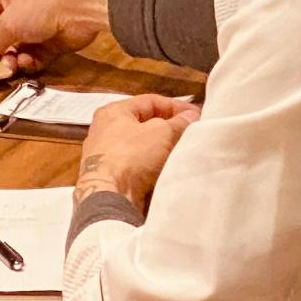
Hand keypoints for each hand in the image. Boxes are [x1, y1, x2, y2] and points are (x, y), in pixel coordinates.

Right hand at [0, 0, 114, 69]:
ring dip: (11, 58)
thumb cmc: (46, 0)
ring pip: (16, 47)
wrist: (83, 7)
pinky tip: (28, 62)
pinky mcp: (54, 39)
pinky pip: (35, 55)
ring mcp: (39, 22)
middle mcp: (22, 5)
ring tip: (10, 64)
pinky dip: (30, 61)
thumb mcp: (8, 23)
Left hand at [75, 94, 201, 214]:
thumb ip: (178, 123)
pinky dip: (151, 168)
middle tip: (190, 133)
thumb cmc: (132, 156)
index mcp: (113, 112)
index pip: (150, 102)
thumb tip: (190, 117)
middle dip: (169, 129)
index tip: (195, 116)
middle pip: (145, 125)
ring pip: (142, 148)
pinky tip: (166, 171)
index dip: (175, 107)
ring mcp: (104, 157)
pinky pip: (136, 168)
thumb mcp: (162, 132)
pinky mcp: (108, 179)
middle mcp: (104, 131)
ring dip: (161, 150)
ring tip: (181, 152)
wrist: (109, 199)